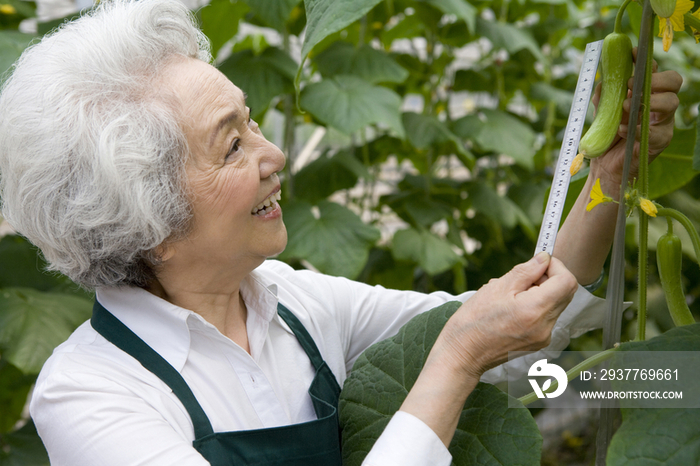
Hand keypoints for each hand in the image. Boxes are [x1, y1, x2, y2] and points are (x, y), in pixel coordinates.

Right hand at [434, 252, 577, 378]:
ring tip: (512, 295)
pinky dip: (535, 306)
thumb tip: (544, 258)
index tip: (539, 263)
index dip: (556, 267)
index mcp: (535, 310)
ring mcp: (543, 337)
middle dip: (549, 278)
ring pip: (556, 304)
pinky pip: (546, 316)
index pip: (566, 281)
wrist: (463, 354)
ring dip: (541, 292)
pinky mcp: (539, 342)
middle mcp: (545, 326)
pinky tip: (513, 308)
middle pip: (565, 293)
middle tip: (523, 278)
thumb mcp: (497, 288)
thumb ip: (525, 271)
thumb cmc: (474, 320)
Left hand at [590, 48, 681, 189]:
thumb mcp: (601, 112)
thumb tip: (603, 80)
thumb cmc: (606, 137)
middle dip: (655, 79)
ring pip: (672, 102)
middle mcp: (658, 105)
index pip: (653, 70)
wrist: (604, 166)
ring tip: (626, 107)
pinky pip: (658, 131)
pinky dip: (639, 129)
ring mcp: (662, 123)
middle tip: (631, 87)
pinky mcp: (660, 142)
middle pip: (674, 81)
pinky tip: (623, 131)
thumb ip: (604, 96)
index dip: (645, 59)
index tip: (631, 53)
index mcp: (645, 93)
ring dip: (648, 101)